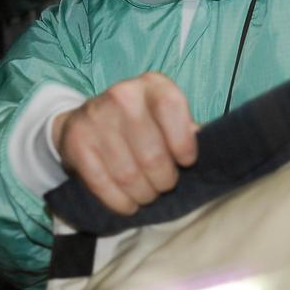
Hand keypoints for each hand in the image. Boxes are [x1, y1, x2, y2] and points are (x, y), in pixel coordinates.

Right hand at [51, 72, 197, 214]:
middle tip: (163, 185)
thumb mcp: (165, 117)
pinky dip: (120, 202)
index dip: (184, 144)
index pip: (173, 109)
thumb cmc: (141, 123)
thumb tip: (213, 150)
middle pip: (153, 155)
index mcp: (153, 85)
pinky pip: (103, 184)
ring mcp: (96, 117)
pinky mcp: (77, 141)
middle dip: (164, 181)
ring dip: (143, 194)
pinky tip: (127, 203)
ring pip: (129, 175)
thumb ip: (187, 131)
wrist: (85, 120)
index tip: (186, 162)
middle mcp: (123, 95)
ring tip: (147, 194)